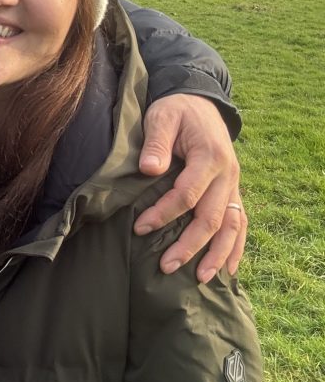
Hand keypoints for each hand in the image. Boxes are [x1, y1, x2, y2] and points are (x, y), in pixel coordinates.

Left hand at [134, 94, 244, 282]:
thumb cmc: (175, 110)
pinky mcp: (232, 190)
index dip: (164, 213)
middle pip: (211, 217)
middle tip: (166, 267)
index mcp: (209, 156)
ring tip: (201, 279)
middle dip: (190, 245)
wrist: (199, 101)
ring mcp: (233, 184)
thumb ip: (157, 142)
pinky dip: (236, 246)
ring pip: (232, 226)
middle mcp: (227, 174)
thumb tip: (149, 169)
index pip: (188, 194)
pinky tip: (229, 269)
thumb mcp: (162, 116)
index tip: (140, 228)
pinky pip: (240, 222)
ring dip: (217, 254)